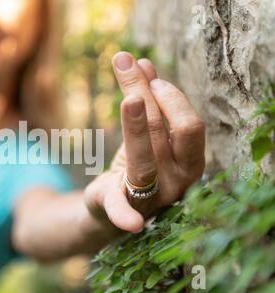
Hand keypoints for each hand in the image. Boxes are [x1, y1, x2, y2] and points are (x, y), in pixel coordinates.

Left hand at [84, 52, 204, 233]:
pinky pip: (123, 211)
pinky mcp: (120, 208)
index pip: (187, 126)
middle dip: (144, 93)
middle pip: (163, 133)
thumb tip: (142, 62)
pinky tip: (131, 222)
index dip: (171, 99)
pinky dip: (125, 215)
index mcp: (188, 161)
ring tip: (125, 88)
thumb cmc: (136, 166)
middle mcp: (177, 181)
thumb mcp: (143, 133)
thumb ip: (145, 100)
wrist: (113, 209)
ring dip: (134, 122)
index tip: (149, 76)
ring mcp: (151, 198)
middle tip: (125, 63)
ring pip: (142, 158)